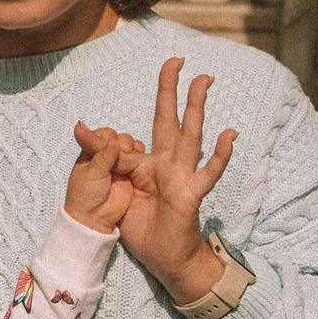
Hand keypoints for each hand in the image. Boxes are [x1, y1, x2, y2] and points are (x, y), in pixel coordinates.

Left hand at [63, 122, 142, 233]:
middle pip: (119, 139)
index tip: (111, 143)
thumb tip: (113, 140)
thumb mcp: (92, 173)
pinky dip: (141, 157)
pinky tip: (140, 159)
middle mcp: (106, 157)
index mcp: (91, 153)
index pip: (102, 135)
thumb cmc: (85, 197)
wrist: (95, 219)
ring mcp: (120, 165)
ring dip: (132, 148)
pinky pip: (139, 160)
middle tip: (121, 152)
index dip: (109, 136)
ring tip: (130, 156)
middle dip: (122, 142)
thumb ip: (103, 156)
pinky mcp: (132, 175)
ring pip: (130, 147)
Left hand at [119, 58, 238, 302]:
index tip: (142, 88)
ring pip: (191, 136)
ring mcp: (182, 178)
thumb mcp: (116, 189)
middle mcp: (169, 164)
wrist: (163, 259)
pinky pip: (207, 174)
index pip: (144, 130)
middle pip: (172, 120)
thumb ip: (106, 160)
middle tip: (179, 59)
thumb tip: (88, 131)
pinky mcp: (190, 196)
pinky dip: (219, 155)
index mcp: (151, 163)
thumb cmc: (144, 227)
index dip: (132, 121)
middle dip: (174, 90)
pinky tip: (230, 135)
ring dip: (197, 108)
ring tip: (205, 81)